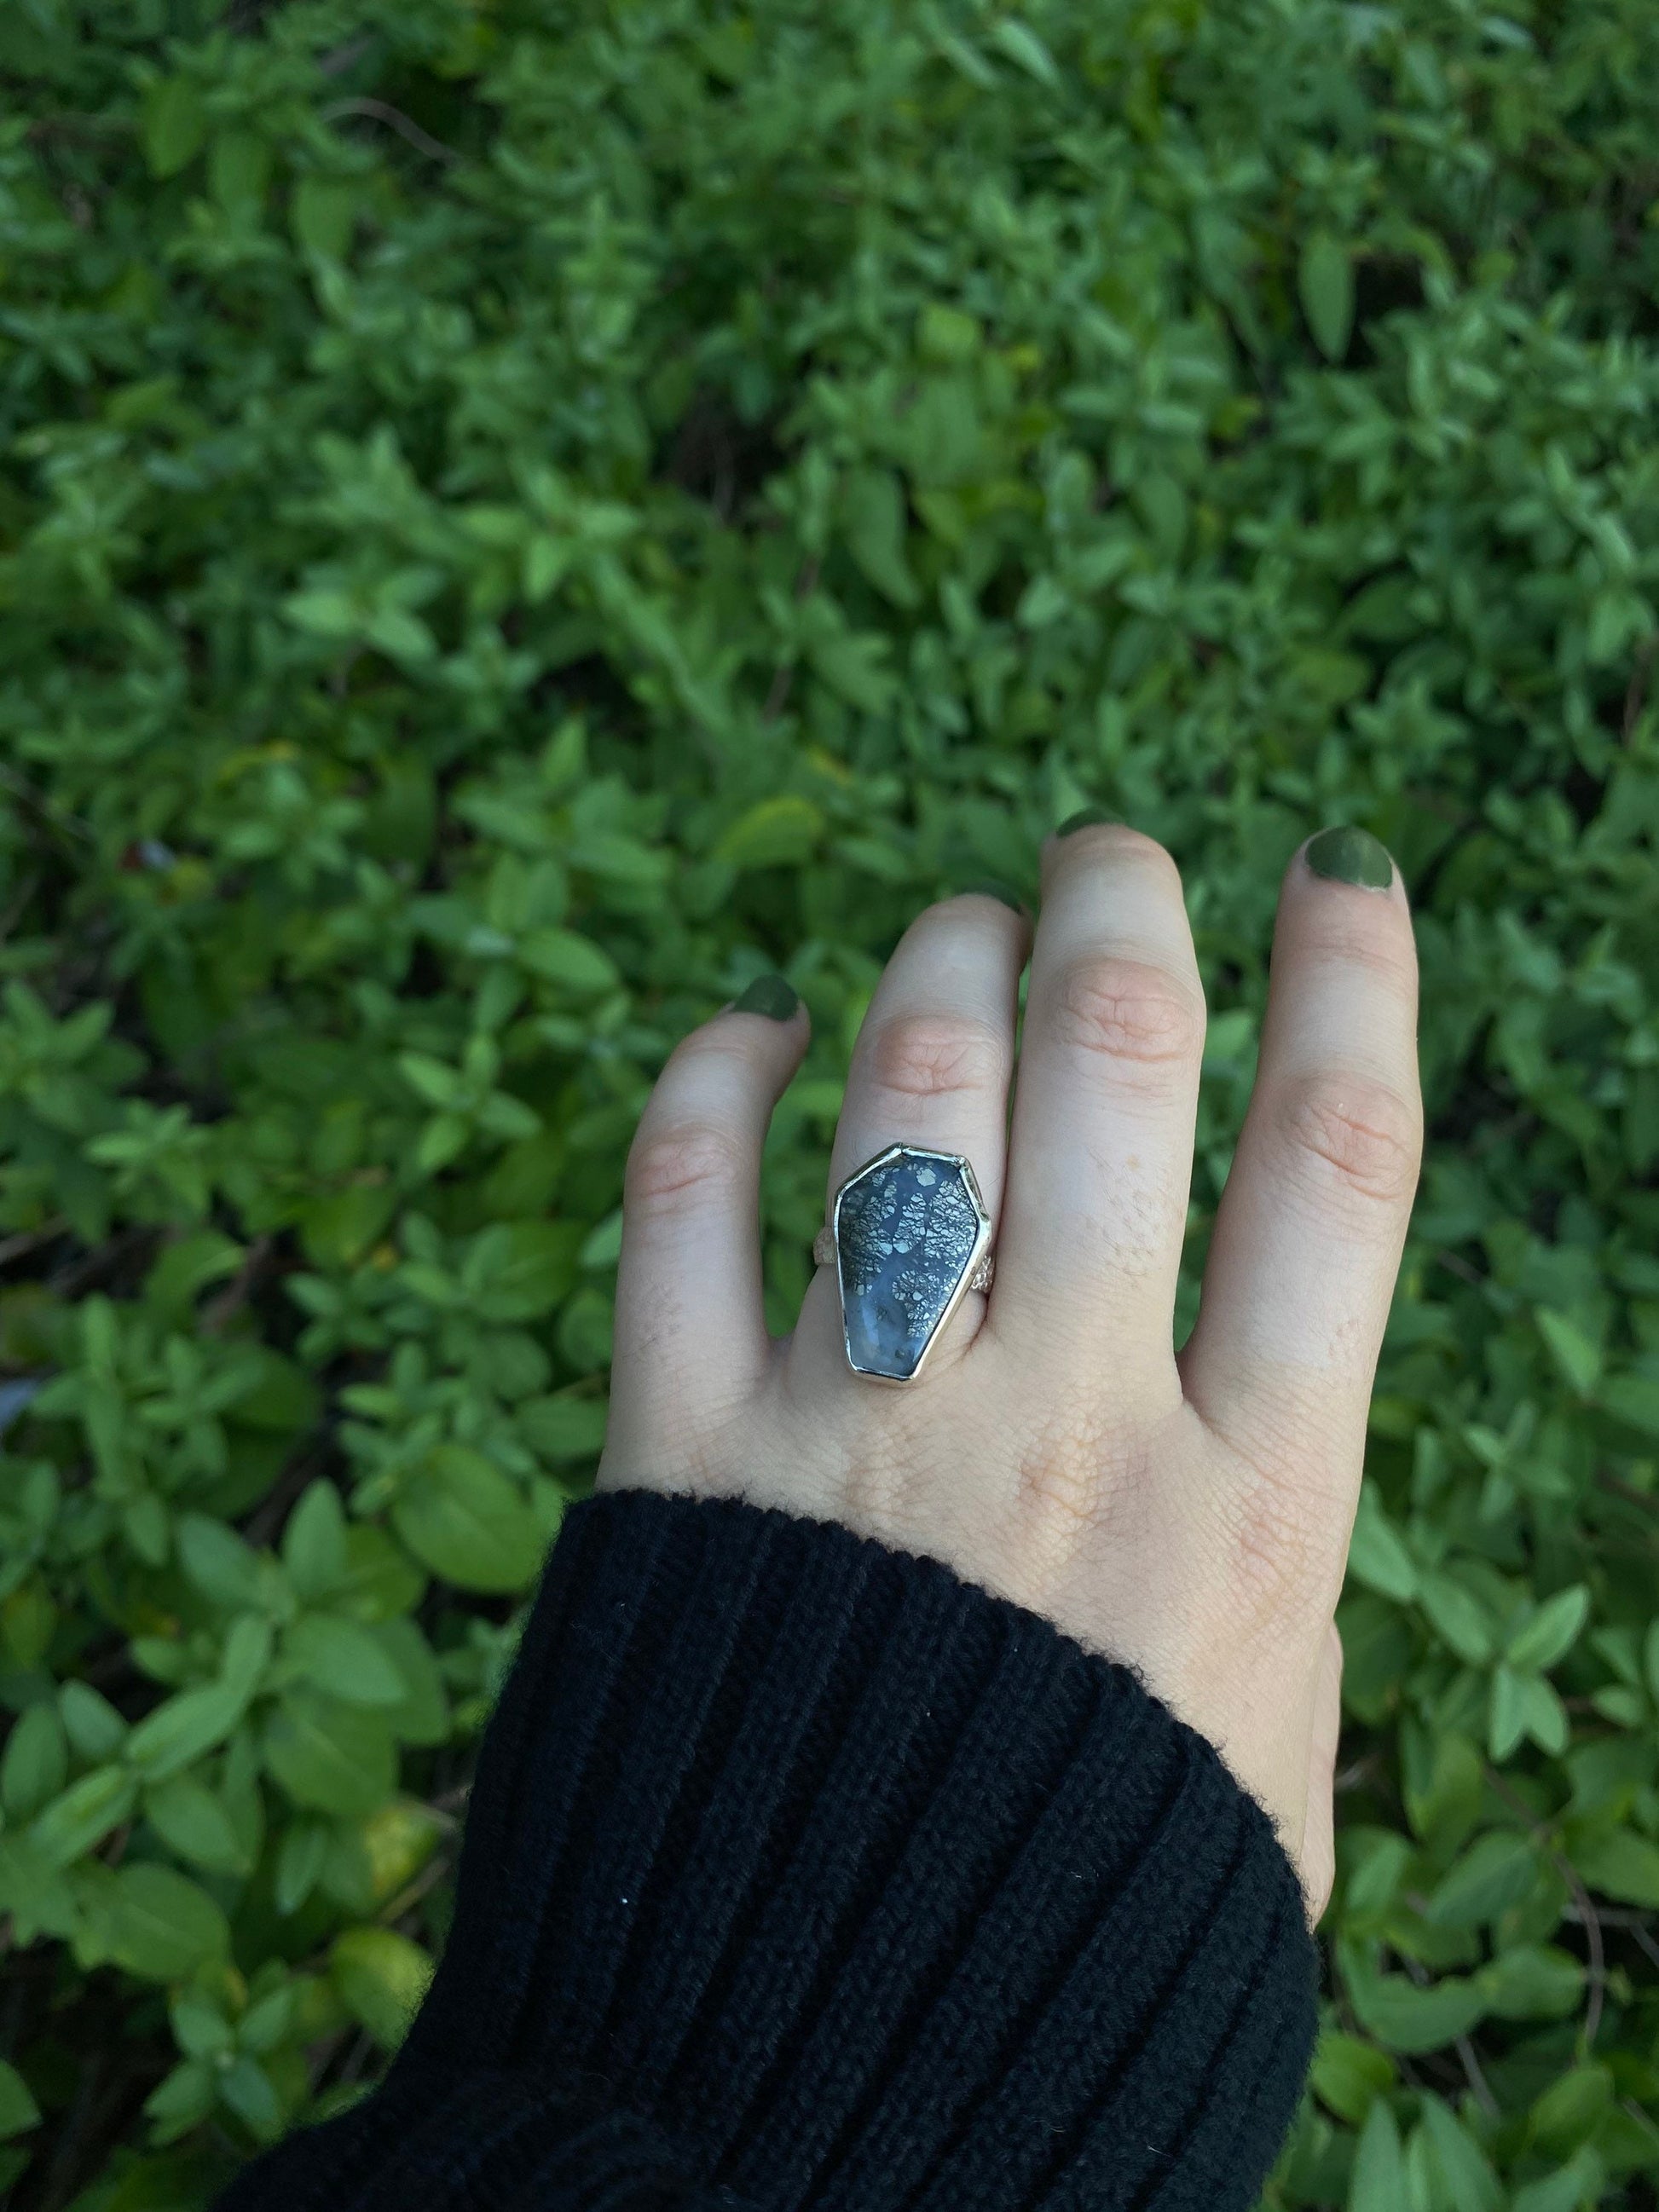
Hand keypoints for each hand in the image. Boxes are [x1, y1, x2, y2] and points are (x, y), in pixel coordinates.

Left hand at [597, 821, 1421, 1918]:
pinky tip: (749, 1042)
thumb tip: (1246, 1439)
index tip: (1346, 873)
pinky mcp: (674, 1454)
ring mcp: (858, 1431)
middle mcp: (1059, 1434)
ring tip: (956, 931)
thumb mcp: (1260, 1775)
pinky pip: (680, 1197)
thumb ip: (1262, 1587)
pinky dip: (712, 1083)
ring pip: (907, 1092)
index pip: (1341, 1172)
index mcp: (1244, 1512)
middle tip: (1108, 856)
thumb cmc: (1072, 1942)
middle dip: (1123, 913)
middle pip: (1115, 1073)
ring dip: (934, 965)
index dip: (1355, 985)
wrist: (810, 2098)